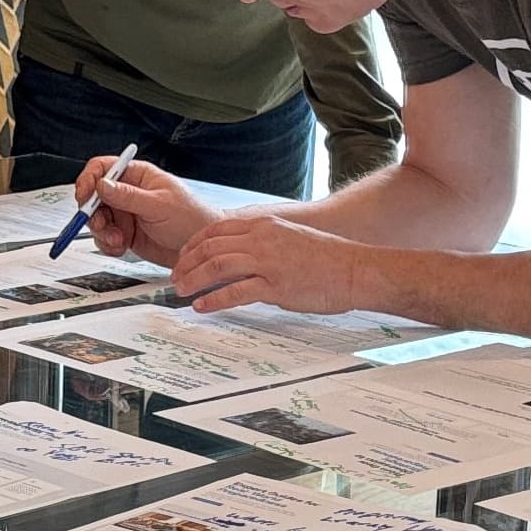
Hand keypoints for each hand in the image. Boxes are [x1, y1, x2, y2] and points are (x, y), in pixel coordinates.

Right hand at [79, 159, 220, 265]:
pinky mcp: (125, 234)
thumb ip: (128, 197)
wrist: (200, 250)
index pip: (103, 168)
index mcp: (137, 176)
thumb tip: (102, 185)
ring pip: (96, 220)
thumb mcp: (159, 206)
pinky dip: (108, 245)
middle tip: (102, 226)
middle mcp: (128, 193)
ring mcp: (125, 214)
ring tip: (118, 240)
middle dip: (93, 213)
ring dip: (102, 232)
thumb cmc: (191, 218)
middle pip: (94, 196)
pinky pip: (104, 238)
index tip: (85, 196)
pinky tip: (121, 247)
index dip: (89, 180)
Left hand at [173, 214, 373, 314]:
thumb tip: (240, 254)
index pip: (216, 229)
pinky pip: (236, 291)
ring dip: (194, 279)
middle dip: (187, 263)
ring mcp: (268, 261)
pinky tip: (202, 306)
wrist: (355, 269)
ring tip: (181, 291)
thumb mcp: (289, 238)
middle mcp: (262, 238)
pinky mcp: (276, 285)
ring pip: (218, 266)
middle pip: (211, 246)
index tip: (182, 256)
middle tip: (175, 277)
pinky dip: (214, 299)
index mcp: (264, 225)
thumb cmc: (327, 258)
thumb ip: (263, 242)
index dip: (193, 244)